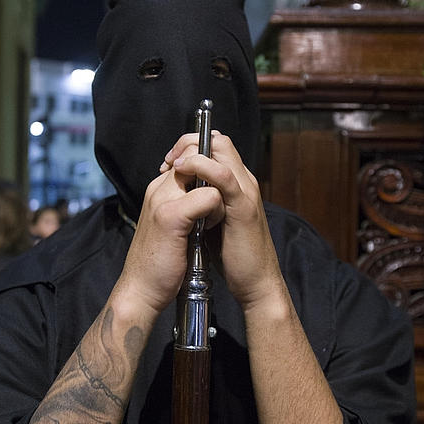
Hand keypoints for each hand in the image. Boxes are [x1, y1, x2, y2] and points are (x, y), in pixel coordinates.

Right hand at [116, 159, 224, 318]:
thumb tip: (205, 196)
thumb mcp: (172, 226)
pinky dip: (215, 211)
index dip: (207, 164)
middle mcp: (159, 188)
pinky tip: (208, 229)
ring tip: (211, 219)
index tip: (215, 189)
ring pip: (202, 170)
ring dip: (217, 191)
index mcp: (160, 189)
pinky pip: (207, 196)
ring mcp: (163, 199)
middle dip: (215, 171)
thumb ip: (184, 206)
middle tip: (218, 203)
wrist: (142, 290)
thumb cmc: (160, 263)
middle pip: (194, 154)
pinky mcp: (171, 216)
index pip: (188, 154)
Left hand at [161, 132, 284, 311]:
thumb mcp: (211, 220)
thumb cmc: (231, 255)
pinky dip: (202, 167)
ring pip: (222, 150)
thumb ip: (202, 201)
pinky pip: (223, 176)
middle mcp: (243, 182)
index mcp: (235, 184)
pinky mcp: (243, 206)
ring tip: (174, 164)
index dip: (190, 146)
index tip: (169, 162)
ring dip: (193, 150)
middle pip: (218, 141)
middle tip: (170, 160)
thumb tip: (181, 193)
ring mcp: (245, 191)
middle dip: (189, 142)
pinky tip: (184, 171)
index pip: (215, 147)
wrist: (254, 282)